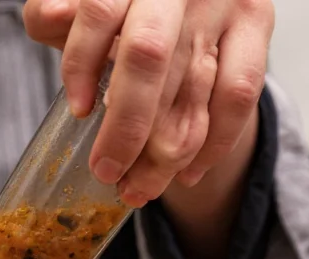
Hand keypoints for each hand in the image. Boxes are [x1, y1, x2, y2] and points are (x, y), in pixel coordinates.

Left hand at [23, 0, 273, 206]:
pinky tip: (185, 174)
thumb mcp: (81, 2)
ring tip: (138, 188)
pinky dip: (213, 145)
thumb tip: (53, 16)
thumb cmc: (122, 6)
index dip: (83, 63)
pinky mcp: (256, 24)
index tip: (78, 111)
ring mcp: (223, 2)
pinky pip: (237, 96)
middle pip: (149, 58)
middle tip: (107, 172)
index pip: (99, 13)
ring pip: (194, 88)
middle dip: (126, 128)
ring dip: (165, 153)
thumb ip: (55, 13)